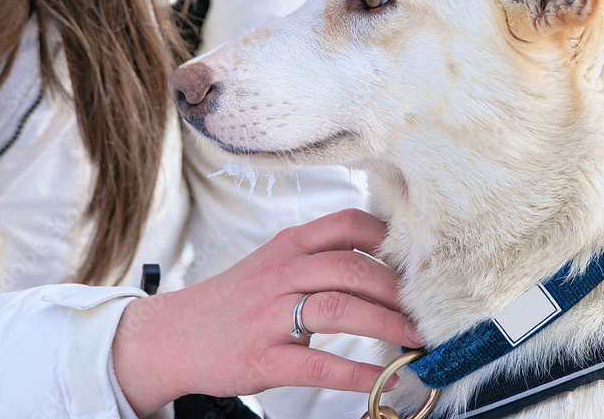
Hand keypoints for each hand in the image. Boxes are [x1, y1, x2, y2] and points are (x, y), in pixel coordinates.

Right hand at [111, 209, 421, 414]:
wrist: (172, 335)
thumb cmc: (232, 300)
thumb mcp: (272, 263)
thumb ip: (318, 257)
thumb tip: (380, 260)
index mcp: (288, 244)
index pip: (348, 224)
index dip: (391, 238)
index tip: (422, 257)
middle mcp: (281, 272)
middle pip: (352, 267)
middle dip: (400, 290)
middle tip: (431, 307)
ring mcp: (270, 314)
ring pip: (340, 308)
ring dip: (387, 325)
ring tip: (419, 340)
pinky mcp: (263, 357)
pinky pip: (319, 362)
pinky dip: (358, 372)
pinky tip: (382, 379)